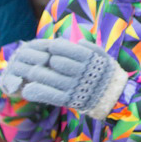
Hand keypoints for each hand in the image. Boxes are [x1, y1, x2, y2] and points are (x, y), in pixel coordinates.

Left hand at [3, 38, 125, 119]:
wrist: (113, 98)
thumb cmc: (105, 74)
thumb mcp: (104, 57)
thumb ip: (92, 48)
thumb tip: (78, 41)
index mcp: (90, 60)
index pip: (68, 49)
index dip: (56, 47)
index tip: (52, 47)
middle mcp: (81, 73)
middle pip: (56, 63)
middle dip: (46, 60)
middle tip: (42, 60)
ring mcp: (74, 87)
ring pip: (50, 78)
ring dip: (37, 74)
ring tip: (33, 72)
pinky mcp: (68, 101)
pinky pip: (49, 95)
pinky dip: (36, 92)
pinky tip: (27, 89)